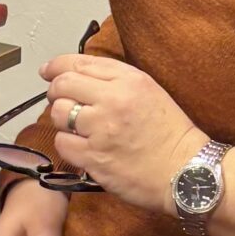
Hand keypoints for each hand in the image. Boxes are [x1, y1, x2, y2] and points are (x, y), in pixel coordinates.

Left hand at [40, 52, 202, 215]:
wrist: (186, 172)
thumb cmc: (170, 133)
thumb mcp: (149, 91)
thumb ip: (114, 79)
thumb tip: (75, 72)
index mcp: (129, 80)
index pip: (78, 63)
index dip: (56, 66)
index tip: (48, 71)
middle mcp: (113, 101)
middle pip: (62, 86)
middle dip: (56, 92)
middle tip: (62, 101)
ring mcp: (102, 131)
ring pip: (58, 114)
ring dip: (63, 120)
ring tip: (79, 128)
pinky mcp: (94, 158)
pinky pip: (63, 143)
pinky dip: (68, 144)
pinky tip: (84, 147)